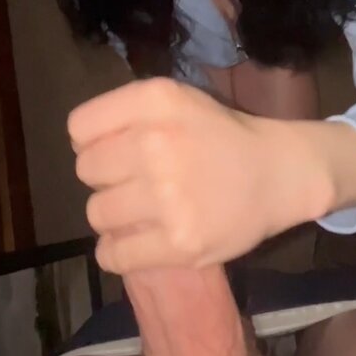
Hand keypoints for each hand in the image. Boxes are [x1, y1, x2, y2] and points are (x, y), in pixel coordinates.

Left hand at [69, 77, 331, 272]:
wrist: (277, 174)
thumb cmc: (219, 135)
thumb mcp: (176, 100)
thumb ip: (124, 114)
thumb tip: (78, 148)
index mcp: (156, 101)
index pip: (80, 128)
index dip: (94, 141)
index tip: (120, 150)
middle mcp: (157, 144)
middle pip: (86, 170)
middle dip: (108, 177)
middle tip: (139, 181)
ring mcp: (168, 197)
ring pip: (97, 213)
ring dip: (115, 215)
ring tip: (145, 210)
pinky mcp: (179, 244)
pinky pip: (112, 255)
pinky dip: (119, 251)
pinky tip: (141, 240)